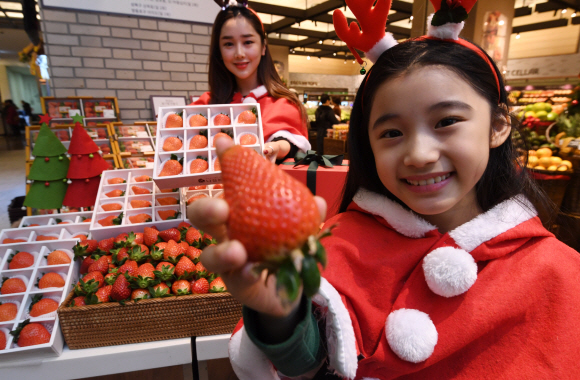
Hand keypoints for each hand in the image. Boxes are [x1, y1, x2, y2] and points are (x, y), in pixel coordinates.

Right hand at [188, 138, 326, 316]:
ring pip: (209, 255)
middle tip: (222, 208)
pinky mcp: (237, 285)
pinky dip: (243, 275)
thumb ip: (308, 214)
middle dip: (206, 209)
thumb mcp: (300, 225)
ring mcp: (227, 262)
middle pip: (201, 218)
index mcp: (239, 211)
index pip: (229, 184)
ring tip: (237, 251)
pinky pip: (236, 281)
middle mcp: (225, 233)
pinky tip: (251, 272)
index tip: (223, 142)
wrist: (291, 285)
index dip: (226, 163)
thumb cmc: (288, 246)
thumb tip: (318, 201)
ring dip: (221, 251)